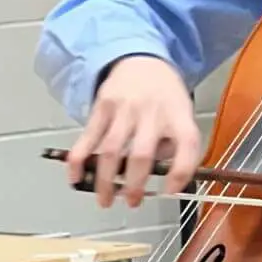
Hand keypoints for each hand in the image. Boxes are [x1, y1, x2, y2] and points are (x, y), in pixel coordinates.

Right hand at [65, 55, 202, 208]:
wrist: (141, 58)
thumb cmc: (164, 95)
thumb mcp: (182, 112)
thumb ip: (176, 144)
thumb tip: (162, 180)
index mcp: (178, 114)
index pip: (186, 144)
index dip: (180, 172)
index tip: (170, 191)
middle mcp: (152, 111)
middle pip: (142, 154)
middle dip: (135, 185)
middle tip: (132, 202)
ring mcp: (124, 108)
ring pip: (112, 150)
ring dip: (106, 181)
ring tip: (106, 200)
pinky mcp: (102, 106)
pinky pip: (88, 137)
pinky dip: (79, 159)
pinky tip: (75, 177)